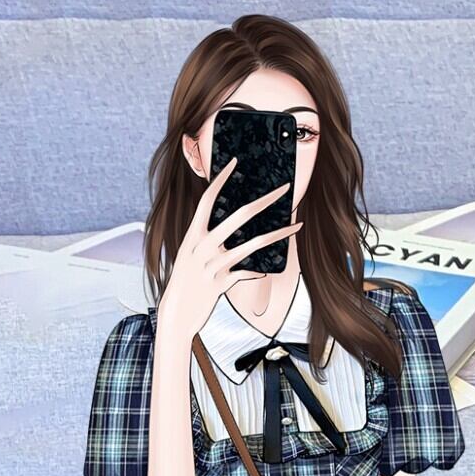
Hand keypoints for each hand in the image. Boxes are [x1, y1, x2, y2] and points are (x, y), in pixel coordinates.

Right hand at [155, 156, 302, 341]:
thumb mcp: (192, 256)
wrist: (176, 312)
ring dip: (278, 235)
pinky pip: (247, 274)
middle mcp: (202, 245)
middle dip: (264, 201)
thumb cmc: (186, 283)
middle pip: (238, 216)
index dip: (221, 180)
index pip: (208, 199)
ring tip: (297, 227)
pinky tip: (268, 269)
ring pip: (252, 245)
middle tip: (284, 189)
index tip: (236, 163)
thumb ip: (208, 242)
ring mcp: (213, 265)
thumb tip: (229, 234)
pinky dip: (258, 271)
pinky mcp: (221, 284)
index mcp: (193, 234)